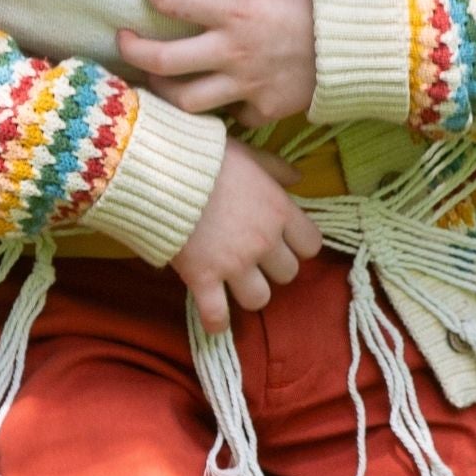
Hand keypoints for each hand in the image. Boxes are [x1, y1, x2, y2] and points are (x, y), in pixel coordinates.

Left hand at [116, 0, 316, 128]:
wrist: (363, 41)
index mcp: (233, 10)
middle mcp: (232, 51)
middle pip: (161, 61)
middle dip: (132, 50)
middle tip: (124, 41)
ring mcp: (246, 86)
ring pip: (185, 101)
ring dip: (165, 89)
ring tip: (160, 77)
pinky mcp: (265, 110)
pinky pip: (231, 117)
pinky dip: (223, 109)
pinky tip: (220, 96)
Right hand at [171, 140, 325, 334]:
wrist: (164, 170)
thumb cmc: (207, 157)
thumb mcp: (248, 153)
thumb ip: (275, 168)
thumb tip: (297, 178)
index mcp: (279, 211)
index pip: (311, 244)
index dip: (298, 245)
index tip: (283, 241)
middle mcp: (264, 242)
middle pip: (288, 274)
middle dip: (273, 268)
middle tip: (254, 258)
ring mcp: (234, 264)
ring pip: (260, 298)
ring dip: (249, 292)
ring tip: (235, 284)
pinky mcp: (203, 278)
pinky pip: (217, 315)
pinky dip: (217, 322)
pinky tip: (216, 321)